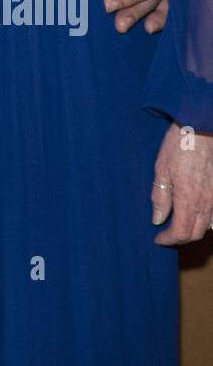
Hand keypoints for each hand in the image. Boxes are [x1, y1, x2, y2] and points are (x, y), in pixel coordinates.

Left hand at [151, 123, 212, 244]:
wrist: (200, 126)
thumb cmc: (178, 145)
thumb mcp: (161, 168)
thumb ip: (160, 197)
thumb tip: (157, 219)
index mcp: (188, 198)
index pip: (180, 232)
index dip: (168, 239)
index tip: (158, 238)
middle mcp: (207, 202)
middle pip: (196, 233)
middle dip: (180, 238)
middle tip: (166, 233)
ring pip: (208, 225)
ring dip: (194, 229)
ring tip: (179, 224)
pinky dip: (205, 219)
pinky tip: (194, 211)